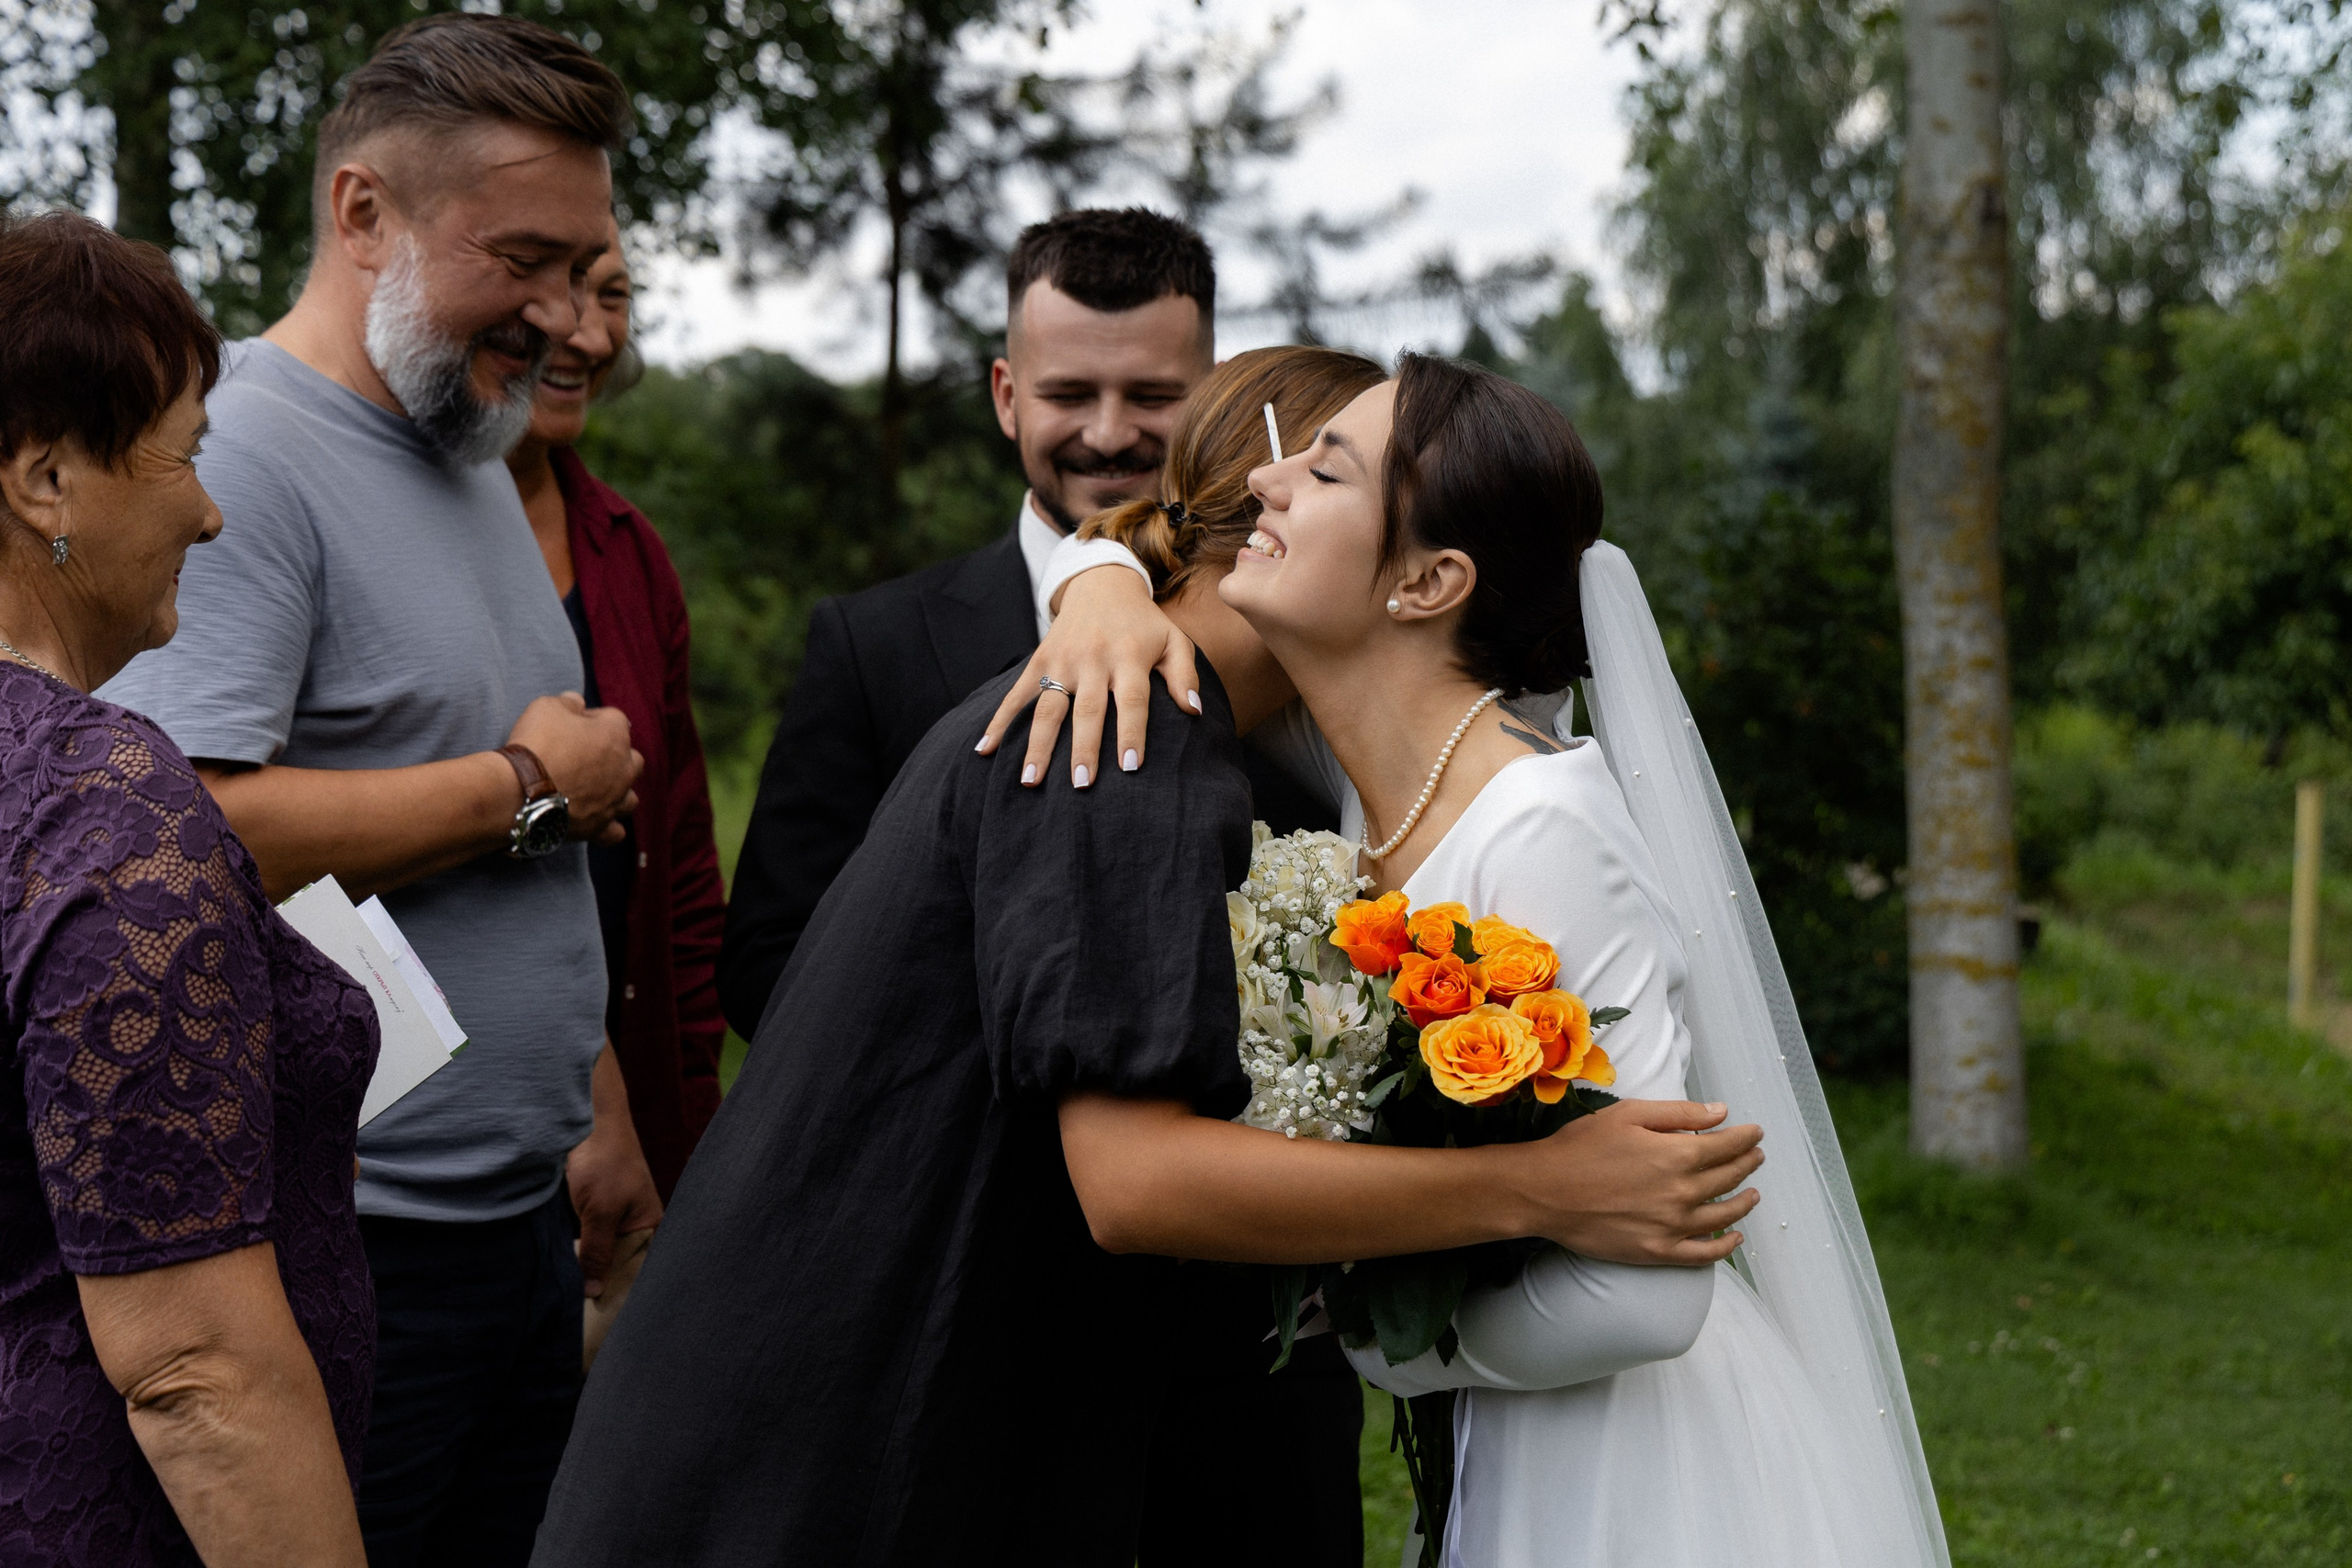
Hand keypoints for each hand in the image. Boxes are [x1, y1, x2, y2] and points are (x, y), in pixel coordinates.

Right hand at [509, 692, 641, 844]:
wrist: (521, 789)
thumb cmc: (536, 742)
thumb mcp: (547, 706)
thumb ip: (568, 702)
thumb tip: (577, 702)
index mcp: (615, 734)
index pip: (613, 718)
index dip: (592, 719)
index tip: (569, 725)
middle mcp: (624, 768)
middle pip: (632, 759)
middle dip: (614, 756)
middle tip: (583, 758)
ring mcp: (615, 799)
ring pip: (630, 796)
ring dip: (617, 792)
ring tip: (594, 791)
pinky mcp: (601, 826)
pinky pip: (615, 832)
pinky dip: (607, 826)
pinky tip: (594, 820)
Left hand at [568, 1045, 662, 1298]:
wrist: (586, 1120)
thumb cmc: (605, 1162)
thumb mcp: (600, 1213)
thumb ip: (597, 1253)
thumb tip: (593, 1295)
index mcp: (650, 1224)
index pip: (641, 1268)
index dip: (624, 1291)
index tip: (606, 1318)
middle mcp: (633, 1224)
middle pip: (618, 1264)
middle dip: (601, 1284)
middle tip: (584, 1316)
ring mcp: (611, 1217)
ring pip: (597, 1253)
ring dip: (585, 1269)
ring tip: (572, 1301)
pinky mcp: (590, 1211)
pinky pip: (584, 1241)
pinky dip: (574, 1253)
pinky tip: (563, 1272)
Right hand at [977, 564, 1198, 787]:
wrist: (1102, 584)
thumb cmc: (1144, 624)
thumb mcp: (1173, 640)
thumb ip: (1185, 675)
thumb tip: (1195, 712)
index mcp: (1129, 656)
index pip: (1132, 701)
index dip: (1131, 734)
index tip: (1130, 767)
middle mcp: (1093, 659)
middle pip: (1087, 711)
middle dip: (1083, 749)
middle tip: (1081, 786)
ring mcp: (1061, 661)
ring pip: (1048, 708)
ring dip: (1038, 746)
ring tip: (1030, 782)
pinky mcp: (1038, 661)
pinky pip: (1016, 695)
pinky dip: (999, 721)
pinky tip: (985, 750)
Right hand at [1507, 1099, 1763, 1265]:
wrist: (1544, 1192)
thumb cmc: (1580, 1147)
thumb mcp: (1628, 1115)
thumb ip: (1679, 1114)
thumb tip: (1721, 1113)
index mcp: (1676, 1155)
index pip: (1727, 1146)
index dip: (1745, 1138)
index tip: (1755, 1133)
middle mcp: (1682, 1193)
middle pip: (1729, 1178)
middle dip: (1747, 1163)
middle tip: (1756, 1156)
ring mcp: (1672, 1226)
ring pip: (1724, 1215)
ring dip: (1744, 1202)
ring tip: (1753, 1194)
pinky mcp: (1658, 1252)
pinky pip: (1704, 1254)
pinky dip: (1725, 1246)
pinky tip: (1734, 1237)